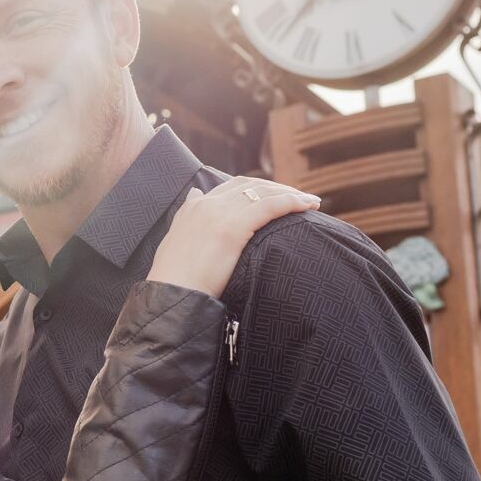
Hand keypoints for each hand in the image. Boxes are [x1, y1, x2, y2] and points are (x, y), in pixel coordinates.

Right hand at [147, 176, 319, 297]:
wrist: (170, 295)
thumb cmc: (175, 279)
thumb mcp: (177, 239)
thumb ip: (188, 216)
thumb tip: (195, 194)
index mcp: (194, 207)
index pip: (232, 186)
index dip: (258, 188)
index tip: (276, 197)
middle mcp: (207, 204)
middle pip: (250, 185)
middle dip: (277, 188)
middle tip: (298, 198)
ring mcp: (219, 214)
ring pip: (263, 192)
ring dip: (290, 193)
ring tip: (310, 202)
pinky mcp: (233, 228)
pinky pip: (270, 207)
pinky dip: (291, 202)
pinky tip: (307, 206)